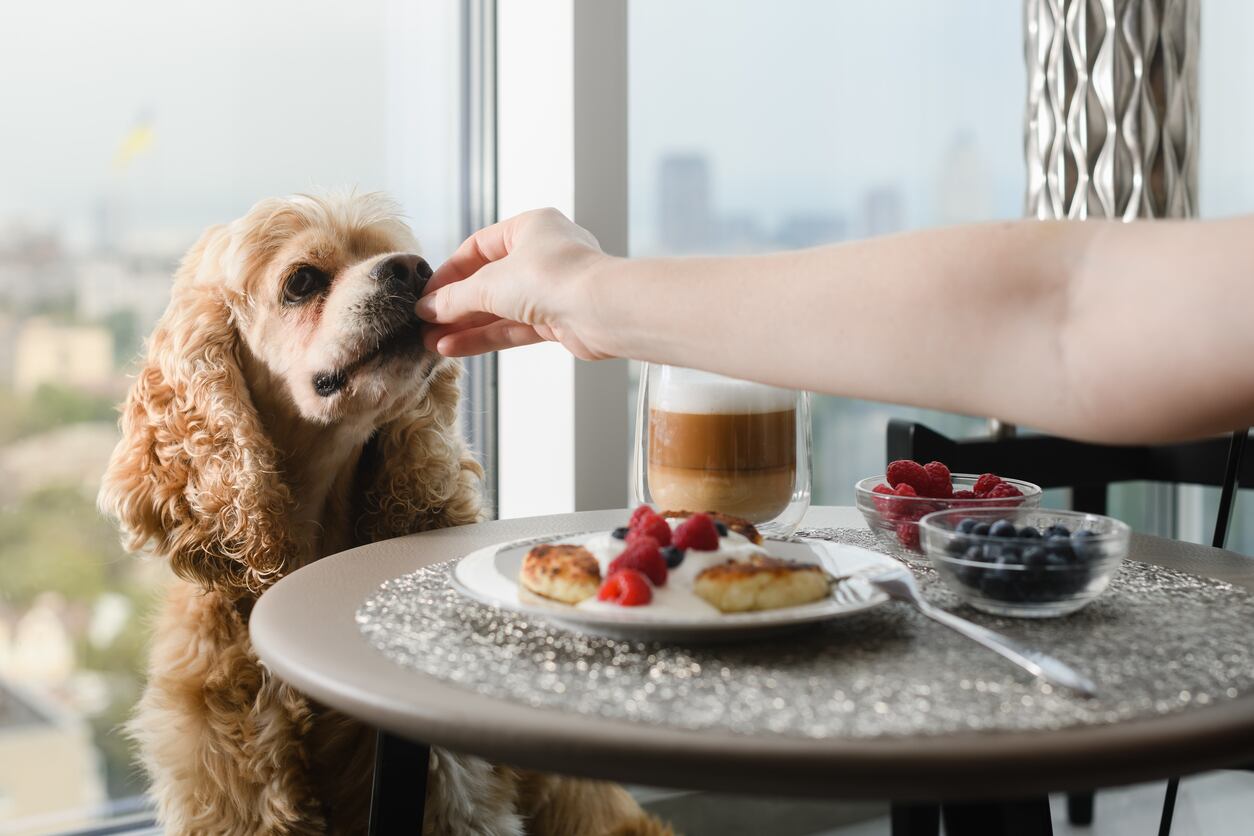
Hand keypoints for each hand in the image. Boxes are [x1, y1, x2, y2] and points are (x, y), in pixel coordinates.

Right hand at [415, 208, 612, 359]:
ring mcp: (552, 289)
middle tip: (424, 324)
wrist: (604, 310)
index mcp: (530, 227)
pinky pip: (513, 328)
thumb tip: (426, 308)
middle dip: (455, 306)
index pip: (478, 247)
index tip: (425, 295)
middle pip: (488, 281)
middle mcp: (542, 254)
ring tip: (431, 343)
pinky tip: (454, 348)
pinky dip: (485, 337)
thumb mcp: (491, 284)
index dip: (449, 272)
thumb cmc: (552, 278)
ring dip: (465, 326)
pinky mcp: (558, 321)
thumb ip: (455, 298)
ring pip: (500, 309)